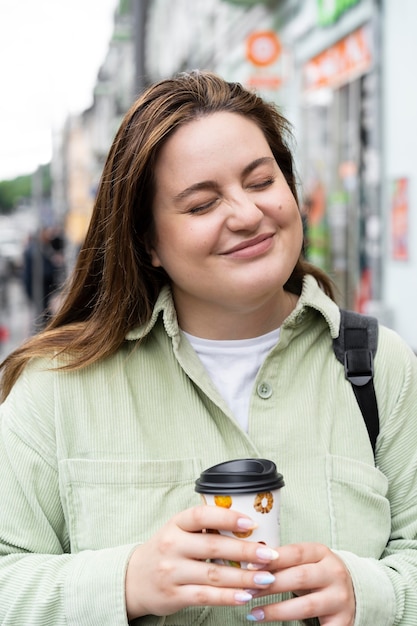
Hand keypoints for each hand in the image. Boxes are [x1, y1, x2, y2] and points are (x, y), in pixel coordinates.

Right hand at [125, 504, 279, 619]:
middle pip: (213, 547)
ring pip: (214, 574)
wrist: (133, 579)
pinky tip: (245, 596)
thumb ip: (204, 527)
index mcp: (175, 524)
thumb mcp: (178, 531)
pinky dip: (228, 597)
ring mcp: (172, 571)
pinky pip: (206, 596)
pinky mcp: (174, 595)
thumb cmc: (166, 550)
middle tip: (270, 555)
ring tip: (266, 578)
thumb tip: (246, 527)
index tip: (251, 523)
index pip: (201, 515)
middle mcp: (172, 545)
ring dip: (244, 577)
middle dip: (246, 551)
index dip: (227, 518)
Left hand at [246, 543, 354, 624]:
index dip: (272, 559)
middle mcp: (334, 573)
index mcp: (322, 553)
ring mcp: (340, 598)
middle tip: (247, 592)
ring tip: (254, 613)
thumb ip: (282, 561)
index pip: (295, 552)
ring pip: (306, 605)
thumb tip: (251, 564)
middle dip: (270, 585)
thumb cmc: (316, 573)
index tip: (249, 567)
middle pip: (299, 577)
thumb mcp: (304, 561)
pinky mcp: (343, 621)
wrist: (352, 590)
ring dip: (276, 611)